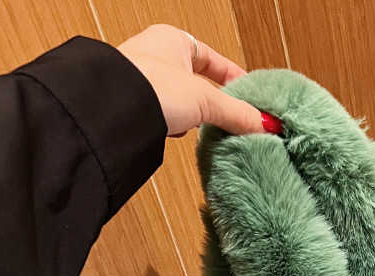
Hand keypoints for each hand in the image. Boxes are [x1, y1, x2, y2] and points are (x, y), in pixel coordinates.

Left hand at [117, 24, 277, 136]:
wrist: (108, 112)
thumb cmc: (149, 87)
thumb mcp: (205, 100)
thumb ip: (237, 113)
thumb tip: (265, 125)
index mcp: (172, 40)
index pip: (213, 58)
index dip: (233, 77)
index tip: (250, 96)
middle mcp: (154, 56)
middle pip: (196, 81)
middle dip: (213, 100)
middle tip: (232, 116)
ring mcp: (140, 82)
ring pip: (179, 100)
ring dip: (192, 116)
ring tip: (206, 129)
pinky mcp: (131, 108)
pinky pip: (162, 116)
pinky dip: (173, 126)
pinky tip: (177, 136)